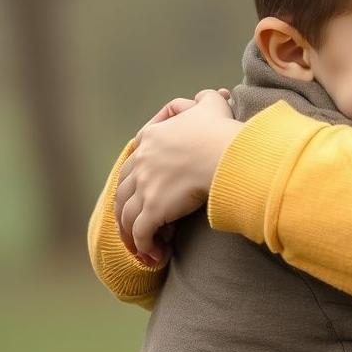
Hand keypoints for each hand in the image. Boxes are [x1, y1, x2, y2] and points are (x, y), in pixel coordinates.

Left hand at [115, 89, 242, 262]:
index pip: (133, 161)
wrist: (229, 154)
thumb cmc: (222, 130)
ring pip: (127, 215)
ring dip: (133, 234)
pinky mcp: (155, 209)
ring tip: (146, 247)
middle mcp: (142, 162)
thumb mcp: (212, 104)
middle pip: (123, 191)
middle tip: (141, 225)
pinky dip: (144, 247)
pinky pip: (141, 233)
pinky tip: (155, 256)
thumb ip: (204, 99)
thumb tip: (206, 94)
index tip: (147, 194)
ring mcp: (146, 186)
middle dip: (128, 210)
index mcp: (151, 138)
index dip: (136, 179)